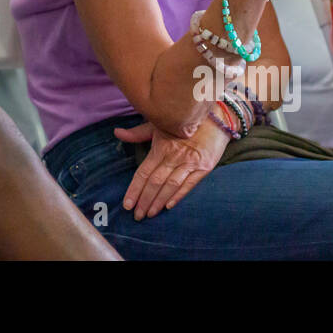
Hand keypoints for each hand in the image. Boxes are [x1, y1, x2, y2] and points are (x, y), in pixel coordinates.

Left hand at [113, 118, 229, 219]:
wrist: (215, 117)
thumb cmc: (182, 121)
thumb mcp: (158, 124)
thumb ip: (138, 133)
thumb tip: (117, 133)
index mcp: (161, 147)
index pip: (143, 172)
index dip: (134, 189)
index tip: (127, 204)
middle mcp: (174, 156)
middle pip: (155, 182)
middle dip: (144, 200)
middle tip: (136, 216)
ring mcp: (190, 162)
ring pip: (171, 185)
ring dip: (159, 202)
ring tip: (149, 214)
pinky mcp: (204, 167)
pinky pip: (189, 184)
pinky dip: (178, 195)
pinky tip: (169, 206)